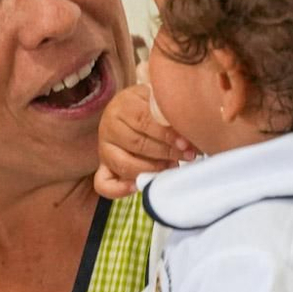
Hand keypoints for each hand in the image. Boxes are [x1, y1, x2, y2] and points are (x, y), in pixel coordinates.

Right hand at [96, 82, 194, 198]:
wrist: (134, 108)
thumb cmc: (152, 106)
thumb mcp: (160, 101)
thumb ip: (170, 115)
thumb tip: (189, 136)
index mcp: (123, 105)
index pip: (144, 121)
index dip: (167, 134)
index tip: (186, 144)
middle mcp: (108, 126)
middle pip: (137, 144)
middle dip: (166, 153)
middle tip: (187, 156)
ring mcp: (104, 148)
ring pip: (124, 165)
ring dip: (152, 170)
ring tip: (172, 166)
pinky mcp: (103, 166)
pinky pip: (104, 183)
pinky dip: (120, 190)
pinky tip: (138, 187)